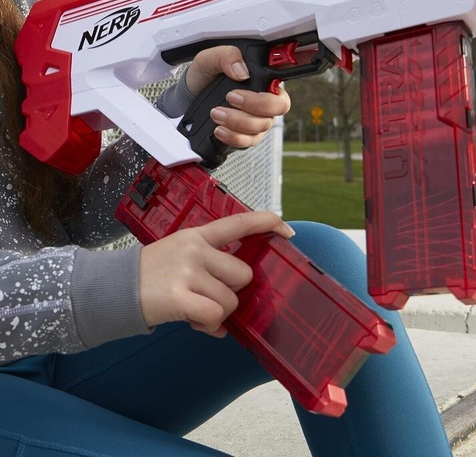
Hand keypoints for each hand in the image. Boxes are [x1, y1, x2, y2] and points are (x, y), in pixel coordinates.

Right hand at [139, 211, 294, 336]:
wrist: (114, 288)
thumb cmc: (153, 273)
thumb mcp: (181, 253)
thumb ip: (210, 263)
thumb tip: (239, 292)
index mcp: (198, 235)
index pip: (238, 223)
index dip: (265, 223)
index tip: (286, 228)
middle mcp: (196, 249)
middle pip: (242, 274)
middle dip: (231, 290)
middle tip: (207, 296)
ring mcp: (188, 272)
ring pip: (231, 300)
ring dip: (218, 312)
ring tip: (195, 309)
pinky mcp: (180, 296)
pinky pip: (215, 317)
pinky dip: (210, 327)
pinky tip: (197, 324)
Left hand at [185, 45, 290, 148]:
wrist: (189, 96)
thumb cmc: (204, 76)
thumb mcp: (210, 58)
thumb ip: (227, 56)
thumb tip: (242, 71)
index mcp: (262, 84)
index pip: (280, 94)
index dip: (268, 97)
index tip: (240, 90)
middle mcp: (264, 104)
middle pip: (274, 113)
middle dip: (252, 107)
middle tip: (230, 98)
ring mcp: (256, 122)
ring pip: (259, 128)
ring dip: (237, 122)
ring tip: (216, 113)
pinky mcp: (244, 136)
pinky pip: (247, 142)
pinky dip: (233, 137)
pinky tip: (220, 130)